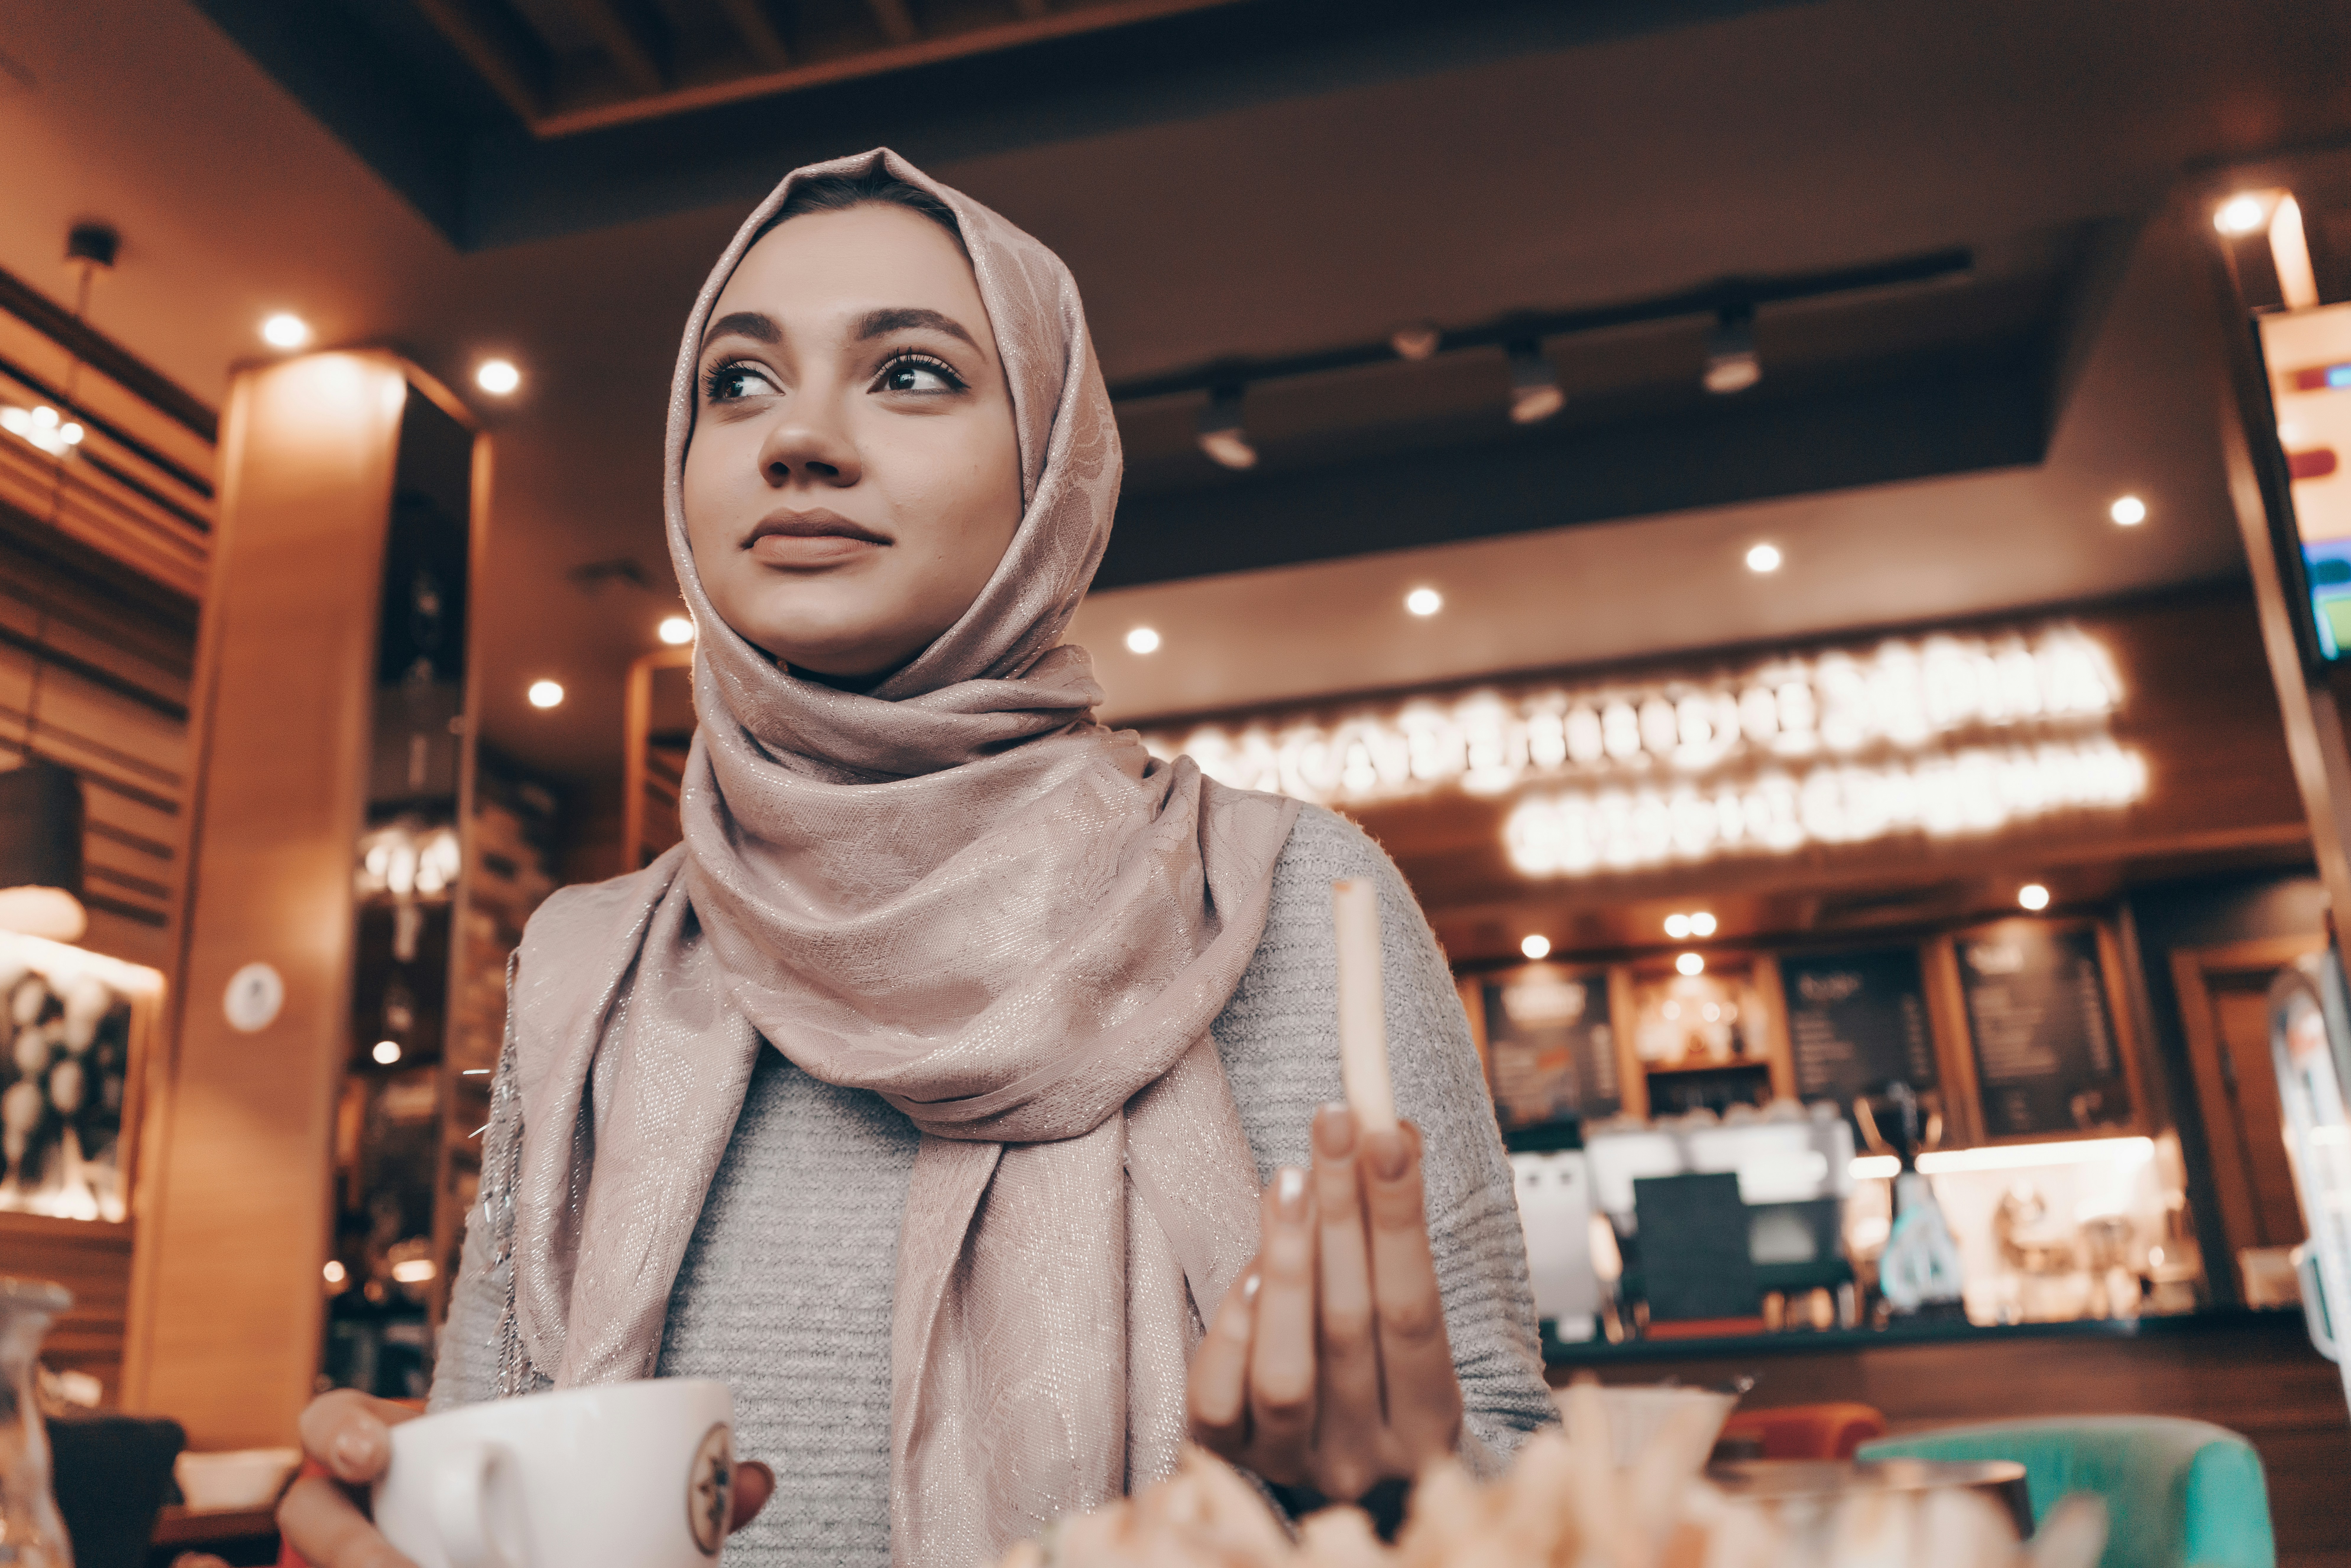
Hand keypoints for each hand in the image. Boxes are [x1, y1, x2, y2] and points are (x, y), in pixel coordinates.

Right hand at [275, 1387, 775, 1566]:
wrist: (507, 1535)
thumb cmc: (545, 1506)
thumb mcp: (587, 1482)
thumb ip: (674, 1486)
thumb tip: (758, 1478)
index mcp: (414, 1452)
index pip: (333, 1422)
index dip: (339, 1430)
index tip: (374, 1452)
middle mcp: (366, 1507)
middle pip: (312, 1518)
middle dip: (338, 1539)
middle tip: (389, 1545)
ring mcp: (362, 1547)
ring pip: (323, 1560)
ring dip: (358, 1563)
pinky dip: (365, 1565)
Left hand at [1186, 1105, 1462, 1499]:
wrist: (1329, 1479)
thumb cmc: (1367, 1375)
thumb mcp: (1395, 1318)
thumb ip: (1391, 1236)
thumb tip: (1386, 1128)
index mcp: (1430, 1422)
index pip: (1417, 1309)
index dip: (1401, 1219)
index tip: (1386, 1134)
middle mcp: (1367, 1458)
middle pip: (1352, 1326)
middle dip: (1342, 1212)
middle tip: (1333, 1122)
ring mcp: (1295, 1467)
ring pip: (1287, 1370)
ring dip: (1287, 1263)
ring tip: (1289, 1181)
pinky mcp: (1228, 1463)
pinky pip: (1221, 1401)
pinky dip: (1233, 1335)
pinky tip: (1245, 1272)